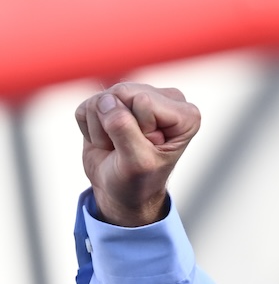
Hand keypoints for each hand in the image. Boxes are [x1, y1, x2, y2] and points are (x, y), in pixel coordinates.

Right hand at [75, 84, 199, 226]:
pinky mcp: (112, 102)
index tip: (146, 148)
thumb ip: (124, 129)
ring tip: (118, 146)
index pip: (143, 102)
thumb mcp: (137, 162)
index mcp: (185, 115)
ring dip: (101, 128)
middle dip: (116, 125)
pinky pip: (87, 106)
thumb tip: (106, 101)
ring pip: (102, 98)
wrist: (122, 191)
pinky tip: (108, 141)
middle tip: (129, 148)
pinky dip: (90, 128)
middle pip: (122, 92)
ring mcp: (137, 97)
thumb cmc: (138, 181)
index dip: (137, 128)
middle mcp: (166, 100)